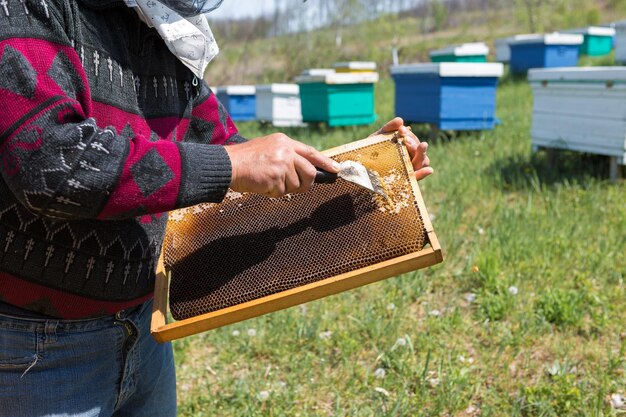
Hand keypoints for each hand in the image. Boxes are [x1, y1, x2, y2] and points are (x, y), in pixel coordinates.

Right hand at [224, 133, 339, 197]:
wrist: (229, 164)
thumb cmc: (247, 159)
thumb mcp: (269, 148)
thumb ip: (288, 156)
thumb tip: (306, 170)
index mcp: (284, 142)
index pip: (311, 152)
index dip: (325, 162)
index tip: (336, 169)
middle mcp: (285, 151)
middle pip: (309, 172)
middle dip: (306, 183)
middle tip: (298, 187)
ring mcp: (281, 164)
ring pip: (295, 185)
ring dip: (283, 188)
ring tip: (268, 180)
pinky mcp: (275, 177)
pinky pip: (282, 192)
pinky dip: (272, 192)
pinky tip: (262, 184)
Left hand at [371, 117, 432, 180]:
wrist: (359, 164)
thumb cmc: (371, 151)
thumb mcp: (379, 137)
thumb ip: (389, 128)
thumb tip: (400, 120)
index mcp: (406, 149)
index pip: (414, 142)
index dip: (410, 135)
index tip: (401, 130)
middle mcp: (410, 159)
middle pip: (420, 152)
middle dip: (414, 144)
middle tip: (405, 139)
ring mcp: (408, 170)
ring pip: (422, 162)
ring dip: (420, 154)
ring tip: (418, 146)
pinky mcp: (404, 180)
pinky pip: (416, 178)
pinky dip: (423, 174)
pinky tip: (429, 170)